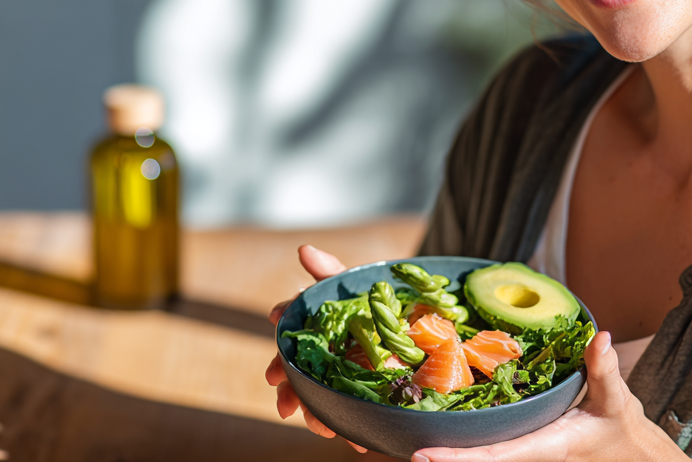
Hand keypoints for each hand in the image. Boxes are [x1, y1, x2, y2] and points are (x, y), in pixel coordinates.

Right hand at [264, 245, 368, 453]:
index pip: (290, 342)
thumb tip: (303, 250)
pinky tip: (357, 443)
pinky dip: (351, 429)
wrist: (416, 319)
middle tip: (286, 405)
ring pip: (320, 400)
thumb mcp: (353, 283)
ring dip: (316, 416)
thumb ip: (329, 270)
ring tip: (322, 428)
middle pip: (298, 378)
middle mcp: (321, 356)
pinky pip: (351, 415)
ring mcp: (340, 377)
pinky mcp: (361, 395)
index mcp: (315, 332)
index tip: (274, 372)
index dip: (281, 354)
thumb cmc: (373, 299)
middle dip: (290, 392)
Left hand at [411, 331, 686, 461]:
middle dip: (435, 455)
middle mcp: (522, 452)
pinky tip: (427, 422)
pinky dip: (456, 436)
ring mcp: (517, 449)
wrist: (629, 456)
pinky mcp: (516, 442)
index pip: (492, 457)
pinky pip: (482, 442)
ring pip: (473, 453)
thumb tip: (599, 338)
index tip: (422, 458)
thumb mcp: (616, 399)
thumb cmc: (621, 431)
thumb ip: (604, 369)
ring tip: (393, 434)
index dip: (457, 459)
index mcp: (541, 446)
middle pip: (471, 460)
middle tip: (386, 446)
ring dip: (440, 448)